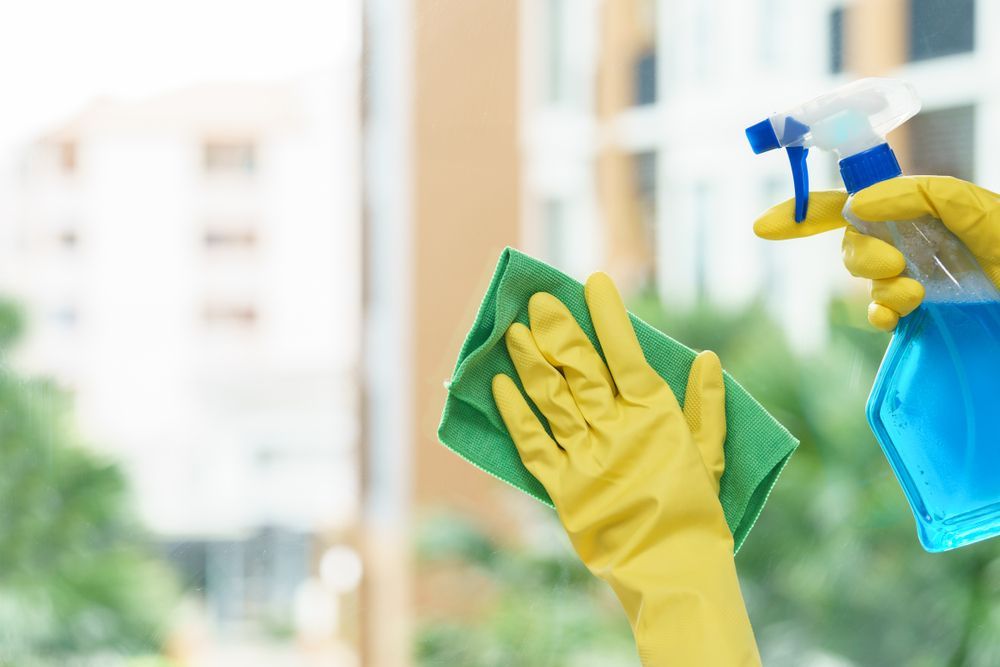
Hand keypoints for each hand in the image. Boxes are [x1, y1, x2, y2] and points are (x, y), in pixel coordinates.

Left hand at [491, 272, 759, 666]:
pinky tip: (500, 385)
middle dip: (558, 332)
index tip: (594, 282)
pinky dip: (516, 413)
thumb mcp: (710, 457)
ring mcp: (586, 458)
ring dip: (531, 363)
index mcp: (655, 419)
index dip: (609, 318)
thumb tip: (708, 358)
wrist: (673, 573)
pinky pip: (533, 443)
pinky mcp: (561, 488)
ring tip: (514, 332)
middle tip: (539, 301)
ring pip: (551, 400)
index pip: (627, 355)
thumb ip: (707, 407)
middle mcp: (616, 431)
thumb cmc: (696, 514)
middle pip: (580, 370)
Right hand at [754, 176, 999, 330]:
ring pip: (864, 281)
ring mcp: (913, 277)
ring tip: (915, 292)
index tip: (764, 227)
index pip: (847, 205)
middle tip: (896, 265)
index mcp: (914, 209)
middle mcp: (908, 240)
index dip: (803, 213)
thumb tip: (860, 204)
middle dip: (862, 256)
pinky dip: (880, 314)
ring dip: (881, 286)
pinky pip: (879, 313)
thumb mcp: (974, 207)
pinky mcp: (922, 312)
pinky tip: (894, 317)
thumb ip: (919, 195)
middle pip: (850, 245)